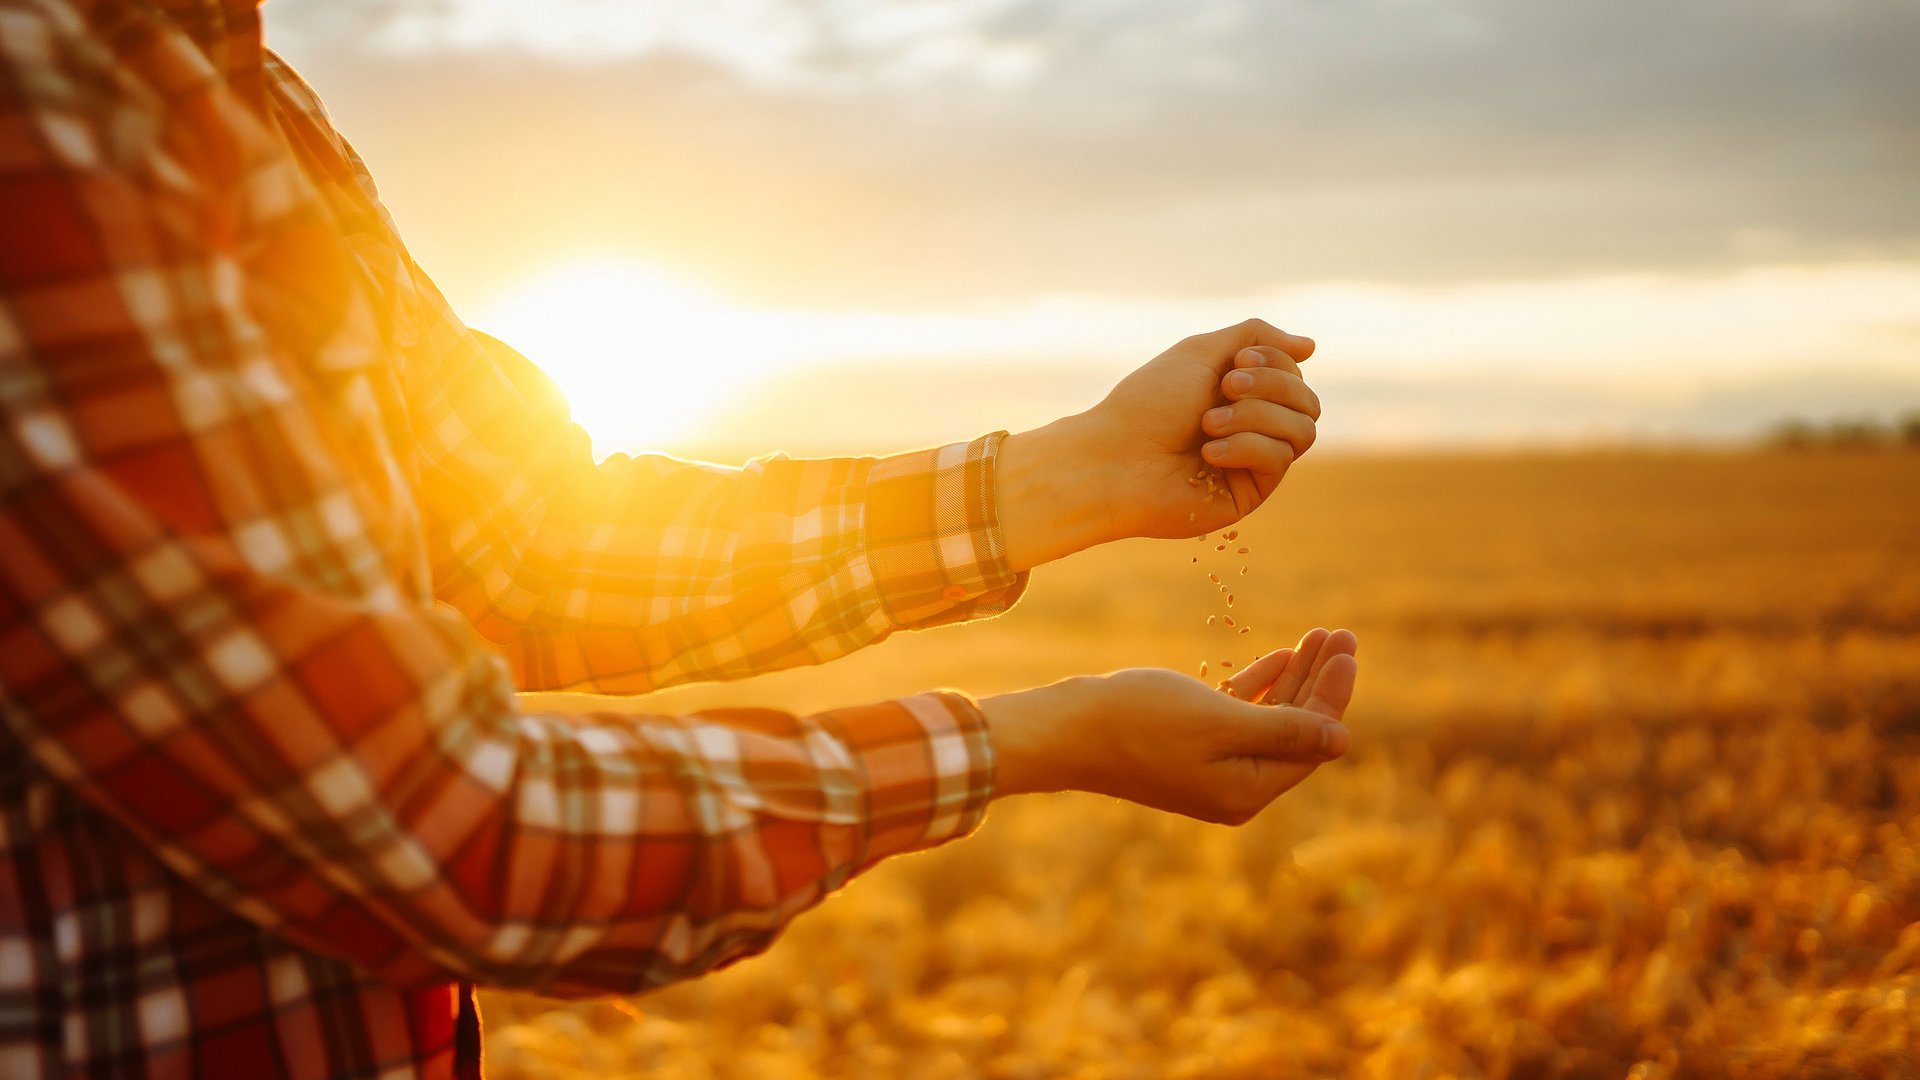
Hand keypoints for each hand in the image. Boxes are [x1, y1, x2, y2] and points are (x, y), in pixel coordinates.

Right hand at [982, 628, 1358, 824]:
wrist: (1065, 729)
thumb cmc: (1140, 720)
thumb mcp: (1220, 722)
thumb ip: (1286, 730)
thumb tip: (1343, 741)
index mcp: (1247, 790)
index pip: (1311, 742)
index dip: (1332, 694)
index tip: (1347, 649)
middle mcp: (1234, 787)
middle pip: (1295, 731)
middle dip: (1320, 682)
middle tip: (1342, 634)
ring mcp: (1210, 770)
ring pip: (1269, 720)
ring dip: (1294, 679)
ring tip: (1319, 636)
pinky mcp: (1187, 750)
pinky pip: (1238, 719)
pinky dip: (1259, 688)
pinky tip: (1277, 658)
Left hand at [997, 318, 1318, 568]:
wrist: (1114, 458)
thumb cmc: (1148, 404)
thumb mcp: (1201, 352)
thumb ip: (1256, 337)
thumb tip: (1312, 346)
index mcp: (1242, 393)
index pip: (1295, 373)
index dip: (1275, 362)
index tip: (1236, 362)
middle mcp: (1253, 426)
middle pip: (1308, 401)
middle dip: (1270, 387)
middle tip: (1225, 388)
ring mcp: (1254, 462)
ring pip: (1303, 430)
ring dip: (1256, 416)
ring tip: (1209, 423)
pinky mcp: (1251, 493)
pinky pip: (1280, 460)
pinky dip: (1246, 447)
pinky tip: (1209, 452)